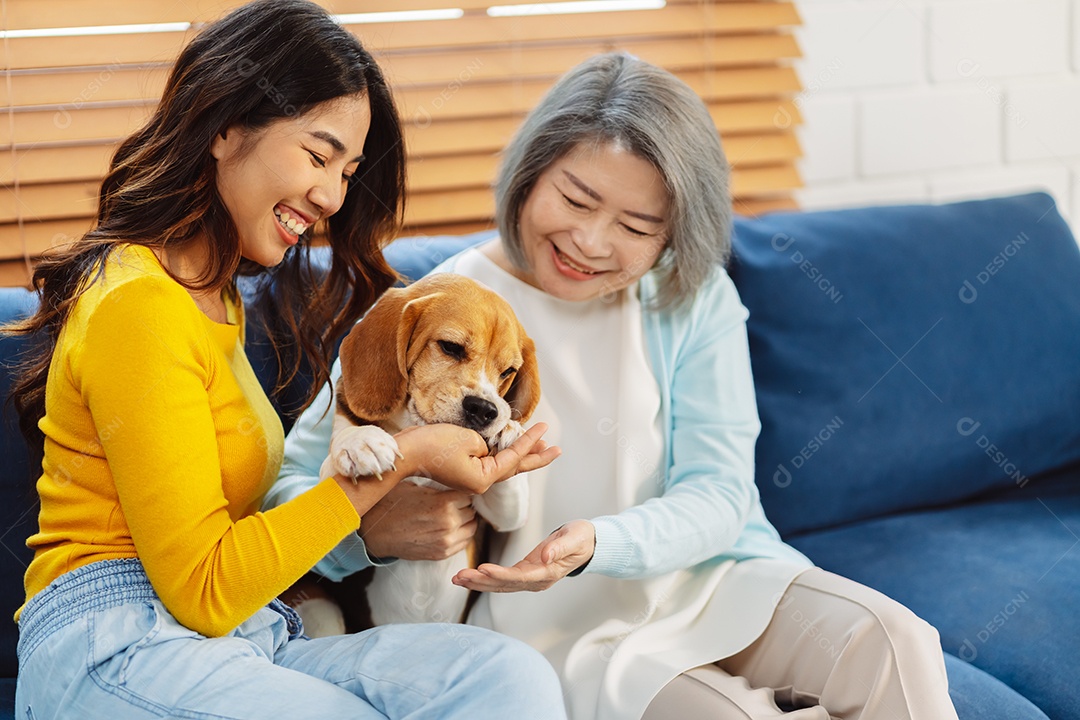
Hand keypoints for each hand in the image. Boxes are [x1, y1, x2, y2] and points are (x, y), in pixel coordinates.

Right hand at [360, 482, 476, 560]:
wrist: (375, 532)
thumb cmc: (392, 505)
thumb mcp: (414, 485)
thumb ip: (439, 484)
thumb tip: (456, 477)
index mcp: (443, 503)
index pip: (469, 493)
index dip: (462, 489)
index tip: (456, 488)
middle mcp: (448, 523)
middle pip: (472, 510)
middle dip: (464, 504)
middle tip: (454, 501)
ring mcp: (446, 541)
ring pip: (472, 526)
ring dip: (466, 519)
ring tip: (453, 514)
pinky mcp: (442, 554)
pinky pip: (465, 542)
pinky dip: (461, 533)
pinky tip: (450, 527)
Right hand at [398, 422, 559, 494]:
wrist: (403, 454)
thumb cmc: (432, 445)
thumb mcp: (467, 438)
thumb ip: (486, 444)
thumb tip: (488, 448)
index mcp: (483, 478)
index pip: (514, 457)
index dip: (530, 441)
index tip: (545, 428)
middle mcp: (478, 484)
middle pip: (514, 468)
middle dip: (536, 457)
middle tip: (556, 450)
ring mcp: (469, 480)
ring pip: (502, 466)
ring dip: (520, 454)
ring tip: (539, 445)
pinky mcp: (460, 473)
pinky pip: (487, 464)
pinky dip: (501, 454)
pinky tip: (507, 446)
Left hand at [452, 520, 594, 592]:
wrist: (589, 543)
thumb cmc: (582, 538)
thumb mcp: (574, 538)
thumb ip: (560, 547)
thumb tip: (544, 557)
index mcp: (547, 573)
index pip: (519, 577)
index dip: (500, 575)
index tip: (482, 569)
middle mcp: (536, 581)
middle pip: (504, 585)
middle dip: (480, 582)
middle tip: (459, 577)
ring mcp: (530, 579)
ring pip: (500, 585)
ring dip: (478, 582)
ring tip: (457, 578)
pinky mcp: (525, 572)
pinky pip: (502, 579)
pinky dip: (484, 577)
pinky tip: (470, 575)